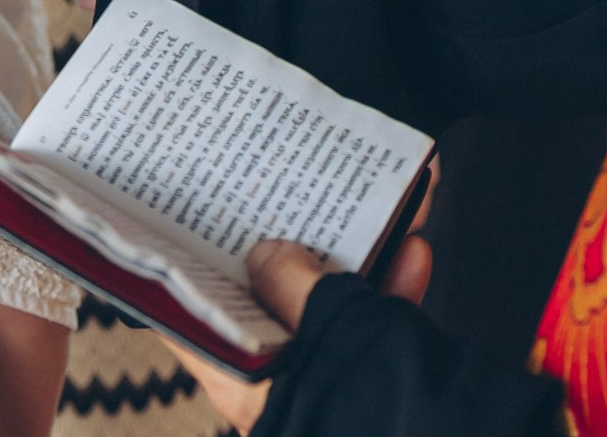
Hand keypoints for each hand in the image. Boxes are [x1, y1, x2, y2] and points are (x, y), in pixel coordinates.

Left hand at [160, 230, 433, 431]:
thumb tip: (265, 254)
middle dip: (290, 247)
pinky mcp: (372, 383)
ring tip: (370, 211)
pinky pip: (371, 329)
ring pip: (326, 309)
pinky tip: (413, 254)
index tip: (196, 217)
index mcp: (246, 384)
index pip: (198, 319)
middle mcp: (279, 386)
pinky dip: (390, 291)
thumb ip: (292, 284)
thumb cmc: (387, 410)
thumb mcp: (331, 330)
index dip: (194, 267)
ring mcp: (327, 384)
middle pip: (268, 303)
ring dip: (353, 259)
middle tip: (290, 197)